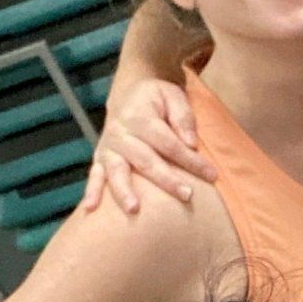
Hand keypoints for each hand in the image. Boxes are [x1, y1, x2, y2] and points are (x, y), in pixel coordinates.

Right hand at [82, 80, 215, 215]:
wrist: (129, 92)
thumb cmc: (157, 98)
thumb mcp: (173, 95)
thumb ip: (183, 117)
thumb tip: (190, 143)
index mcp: (140, 117)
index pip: (168, 143)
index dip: (190, 160)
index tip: (212, 175)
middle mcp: (120, 132)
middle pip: (145, 159)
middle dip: (166, 179)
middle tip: (187, 195)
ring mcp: (108, 147)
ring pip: (116, 171)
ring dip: (124, 191)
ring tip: (134, 209)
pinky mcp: (100, 158)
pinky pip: (94, 175)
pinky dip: (91, 191)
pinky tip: (90, 209)